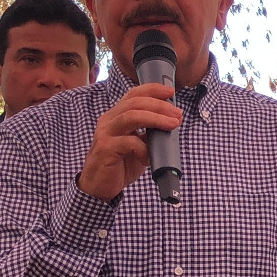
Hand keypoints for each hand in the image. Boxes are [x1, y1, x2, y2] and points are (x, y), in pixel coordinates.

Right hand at [75, 81, 181, 200]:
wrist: (99, 187)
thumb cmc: (119, 164)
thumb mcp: (138, 145)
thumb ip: (149, 132)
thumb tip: (171, 121)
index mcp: (116, 116)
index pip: (133, 95)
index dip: (152, 90)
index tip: (170, 92)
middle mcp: (108, 121)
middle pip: (135, 102)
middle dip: (159, 106)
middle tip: (177, 113)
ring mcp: (105, 133)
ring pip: (131, 116)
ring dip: (156, 118)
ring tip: (172, 125)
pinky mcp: (105, 148)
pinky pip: (129, 142)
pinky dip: (144, 148)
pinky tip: (148, 158)